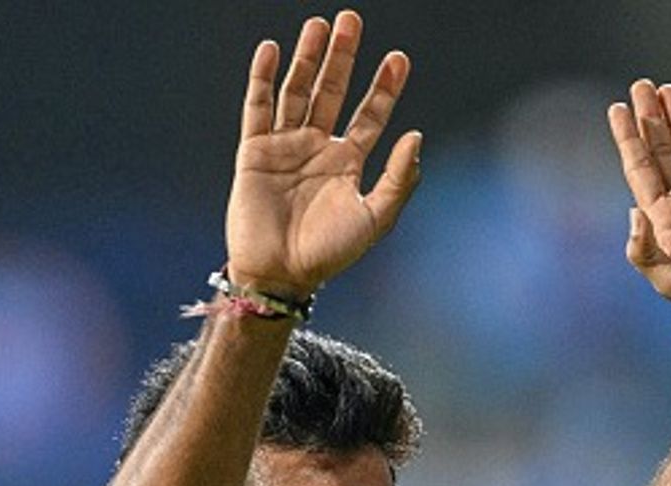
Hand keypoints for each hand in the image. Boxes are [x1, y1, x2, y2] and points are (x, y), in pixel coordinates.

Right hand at [226, 11, 421, 299]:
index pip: (370, 115)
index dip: (384, 87)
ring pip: (297, 92)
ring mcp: (285, 147)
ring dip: (307, 58)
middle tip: (351, 20)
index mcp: (348, 163)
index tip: (398, 59)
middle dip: (343, 57)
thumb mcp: (375, 218)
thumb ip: (398, 179)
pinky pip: (258, 108)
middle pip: (332, 91)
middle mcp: (317, 148)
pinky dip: (263, 79)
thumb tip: (415, 136)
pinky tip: (272, 50)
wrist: (281, 275)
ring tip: (318, 24)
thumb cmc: (329, 253)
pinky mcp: (254, 152)